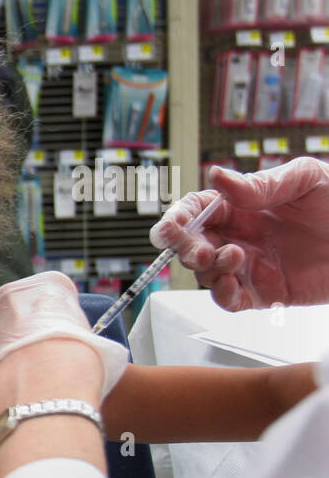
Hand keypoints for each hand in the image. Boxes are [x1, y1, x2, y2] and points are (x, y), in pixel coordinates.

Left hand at [0, 272, 128, 405]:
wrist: (45, 384)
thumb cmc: (79, 361)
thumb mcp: (92, 334)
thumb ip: (72, 327)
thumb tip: (64, 339)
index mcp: (49, 285)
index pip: (53, 293)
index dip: (58, 318)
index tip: (62, 335)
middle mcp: (11, 292)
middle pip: (18, 309)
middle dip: (26, 330)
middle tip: (39, 357)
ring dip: (4, 348)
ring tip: (23, 374)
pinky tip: (6, 383)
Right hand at [150, 158, 328, 309]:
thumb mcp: (307, 179)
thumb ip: (260, 184)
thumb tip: (217, 176)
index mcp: (242, 206)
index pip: (195, 211)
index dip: (177, 220)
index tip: (170, 229)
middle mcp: (239, 236)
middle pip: (192, 245)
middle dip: (186, 248)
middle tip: (200, 249)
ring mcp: (249, 266)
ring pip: (205, 274)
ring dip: (207, 269)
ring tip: (232, 258)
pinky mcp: (263, 293)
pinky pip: (229, 300)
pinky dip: (222, 296)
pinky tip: (231, 284)